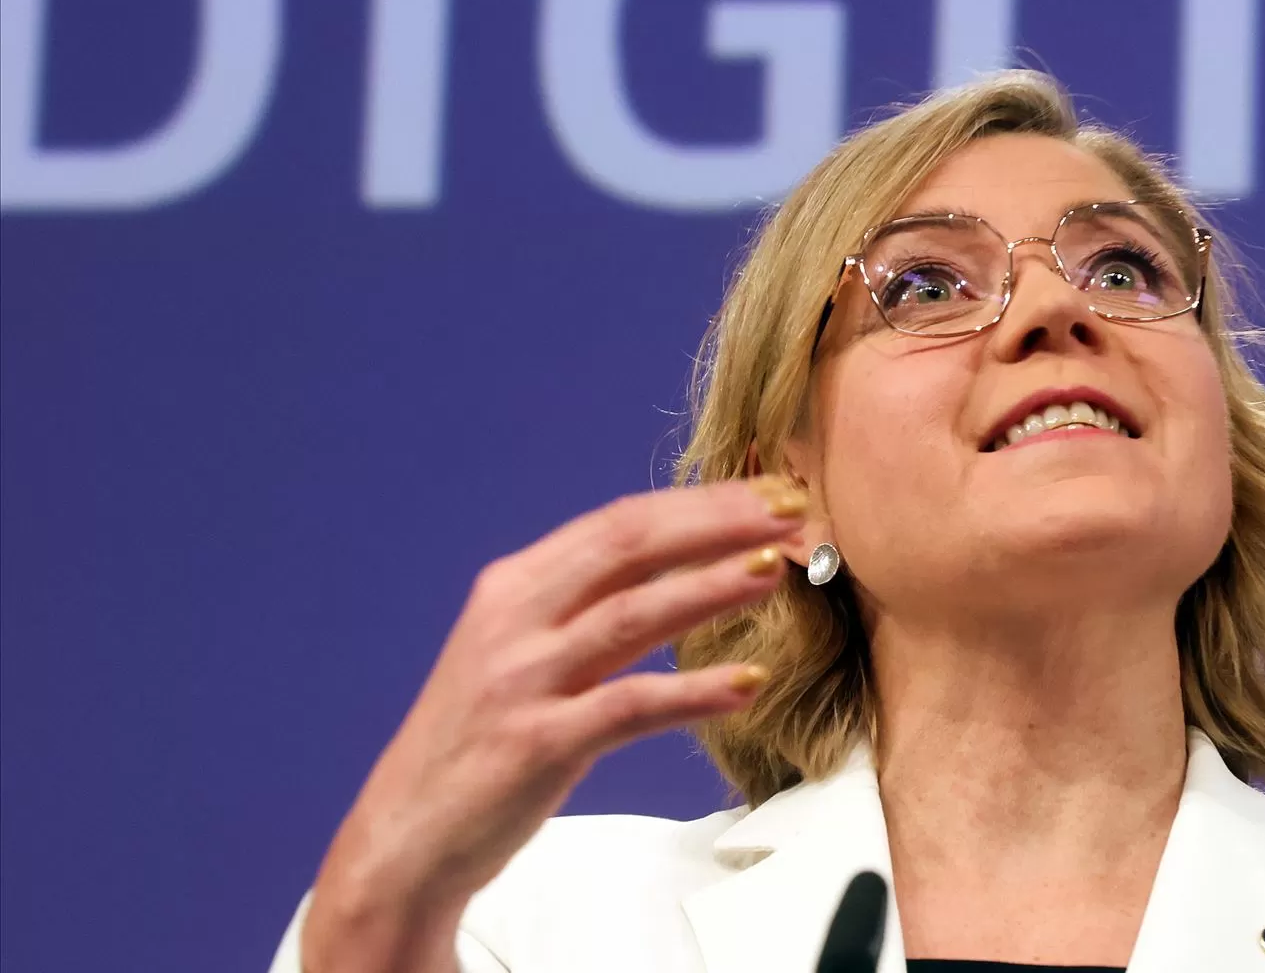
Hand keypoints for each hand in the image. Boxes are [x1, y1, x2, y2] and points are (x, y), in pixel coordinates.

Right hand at [301, 478, 806, 971]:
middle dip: (715, 522)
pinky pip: (628, 707)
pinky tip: (747, 683)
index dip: (698, 503)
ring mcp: (522, 680)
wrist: (407, 838)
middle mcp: (513, 620)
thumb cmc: (481, 743)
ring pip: (631, 615)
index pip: (618, 523)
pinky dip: (692, 692)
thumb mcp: (525, 656)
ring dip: (710, 587)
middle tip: (790, 510)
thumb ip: (587, 610)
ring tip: (776, 571)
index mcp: (515, 586)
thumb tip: (680, 566)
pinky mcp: (535, 744)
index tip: (768, 493)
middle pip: (628, 546)